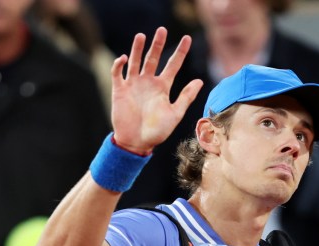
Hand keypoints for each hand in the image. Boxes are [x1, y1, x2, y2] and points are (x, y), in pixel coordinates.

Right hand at [110, 28, 203, 154]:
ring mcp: (133, 85)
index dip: (180, 51)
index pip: (173, 64)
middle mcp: (148, 83)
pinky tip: (123, 58)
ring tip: (141, 36)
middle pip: (153, 58)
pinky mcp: (120, 90)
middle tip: (161, 30)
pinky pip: (118, 73)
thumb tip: (200, 81)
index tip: (188, 38)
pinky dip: (119, 65)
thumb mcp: (175, 114)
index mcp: (162, 87)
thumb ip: (186, 97)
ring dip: (137, 49)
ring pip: (135, 61)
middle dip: (157, 44)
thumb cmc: (157, 131)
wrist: (137, 143)